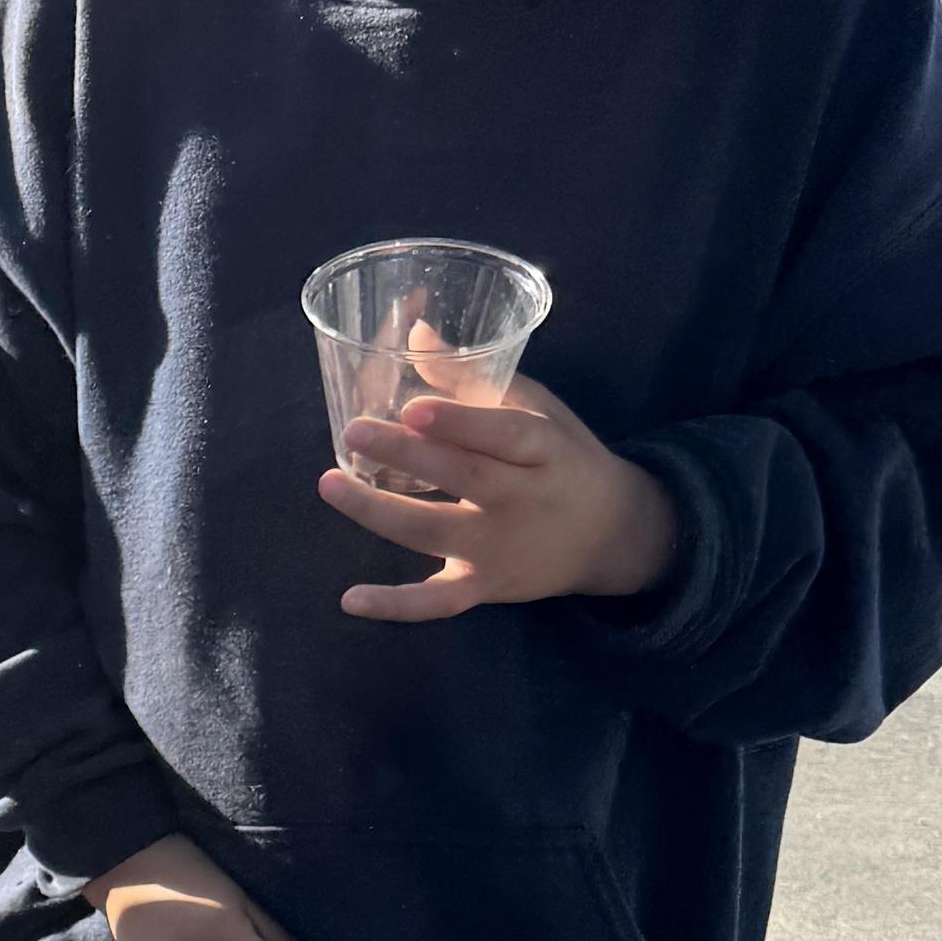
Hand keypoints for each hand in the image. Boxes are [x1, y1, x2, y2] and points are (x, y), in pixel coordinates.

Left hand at [321, 372, 680, 622]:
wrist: (611, 535)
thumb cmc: (562, 459)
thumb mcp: (537, 412)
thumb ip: (474, 380)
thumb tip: (414, 334)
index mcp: (544, 449)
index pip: (503, 433)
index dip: (459, 421)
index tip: (413, 406)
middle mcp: (524, 501)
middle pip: (462, 477)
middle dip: (407, 455)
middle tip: (354, 431)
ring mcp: (500, 548)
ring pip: (436, 533)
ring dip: (378, 512)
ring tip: (330, 484)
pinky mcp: (483, 585)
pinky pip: (437, 603)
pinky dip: (394, 606)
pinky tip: (349, 599)